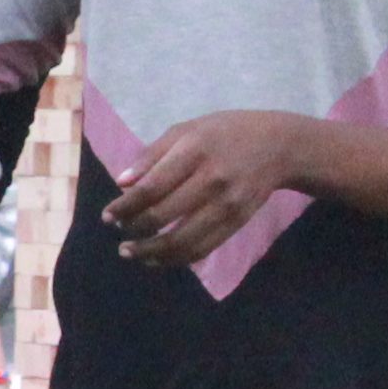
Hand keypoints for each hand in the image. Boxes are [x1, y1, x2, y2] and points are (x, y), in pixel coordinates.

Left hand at [105, 110, 312, 268]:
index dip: (125, 206)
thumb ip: (152, 155)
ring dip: (151, 252)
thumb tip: (122, 183)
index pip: (151, 187)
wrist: (279, 146)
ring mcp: (226, 205)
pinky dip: (176, 259)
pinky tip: (158, 258)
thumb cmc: (225, 132)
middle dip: (134, 229)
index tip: (108, 216)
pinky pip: (202, 248)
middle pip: (162, 216)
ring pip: (181, 241)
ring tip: (131, 253)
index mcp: (194, 151)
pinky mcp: (236, 223)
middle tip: (118, 232)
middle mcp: (210, 180)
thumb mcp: (187, 129)